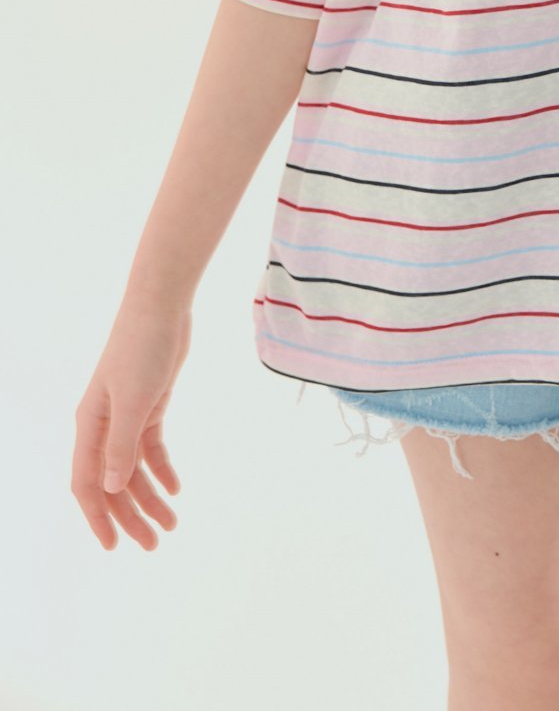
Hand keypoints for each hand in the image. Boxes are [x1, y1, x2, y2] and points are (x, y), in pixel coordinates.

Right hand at [72, 299, 190, 549]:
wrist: (161, 307)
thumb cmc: (141, 349)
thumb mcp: (134, 401)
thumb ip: (122, 446)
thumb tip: (113, 488)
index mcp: (90, 427)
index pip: (87, 484)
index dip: (99, 517)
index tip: (114, 546)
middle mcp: (103, 426)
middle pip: (113, 482)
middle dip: (131, 515)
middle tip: (154, 544)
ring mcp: (126, 416)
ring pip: (134, 469)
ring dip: (150, 497)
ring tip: (172, 523)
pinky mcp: (149, 405)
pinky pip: (151, 448)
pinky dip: (162, 469)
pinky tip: (175, 488)